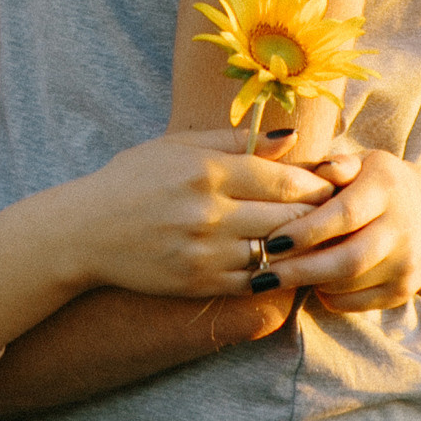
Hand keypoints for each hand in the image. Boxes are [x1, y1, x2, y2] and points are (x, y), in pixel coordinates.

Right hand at [70, 132, 335, 297]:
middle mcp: (208, 214)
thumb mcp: (177, 147)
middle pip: (287, 218)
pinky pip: (253, 281)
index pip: (282, 179)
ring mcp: (204, 253)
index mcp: (205, 172)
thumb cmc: (133, 180)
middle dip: (317, 215)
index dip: (315, 183)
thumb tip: (290, 136)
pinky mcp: (198, 283)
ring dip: (301, 247)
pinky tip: (281, 262)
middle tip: (335, 212)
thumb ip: (235, 140)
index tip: (330, 183)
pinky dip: (274, 272)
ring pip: (276, 253)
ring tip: (316, 239)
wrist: (84, 232)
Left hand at [254, 149, 420, 316]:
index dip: (307, 230)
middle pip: (348, 260)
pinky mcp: (404, 290)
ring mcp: (407, 263)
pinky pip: (358, 304)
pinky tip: (313, 284)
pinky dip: (330, 297)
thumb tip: (318, 170)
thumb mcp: (364, 162)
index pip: (345, 214)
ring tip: (280, 277)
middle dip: (300, 270)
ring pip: (350, 285)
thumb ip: (336, 164)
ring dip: (311, 283)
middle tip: (262, 276)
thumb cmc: (380, 184)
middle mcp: (402, 228)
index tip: (272, 240)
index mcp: (386, 188)